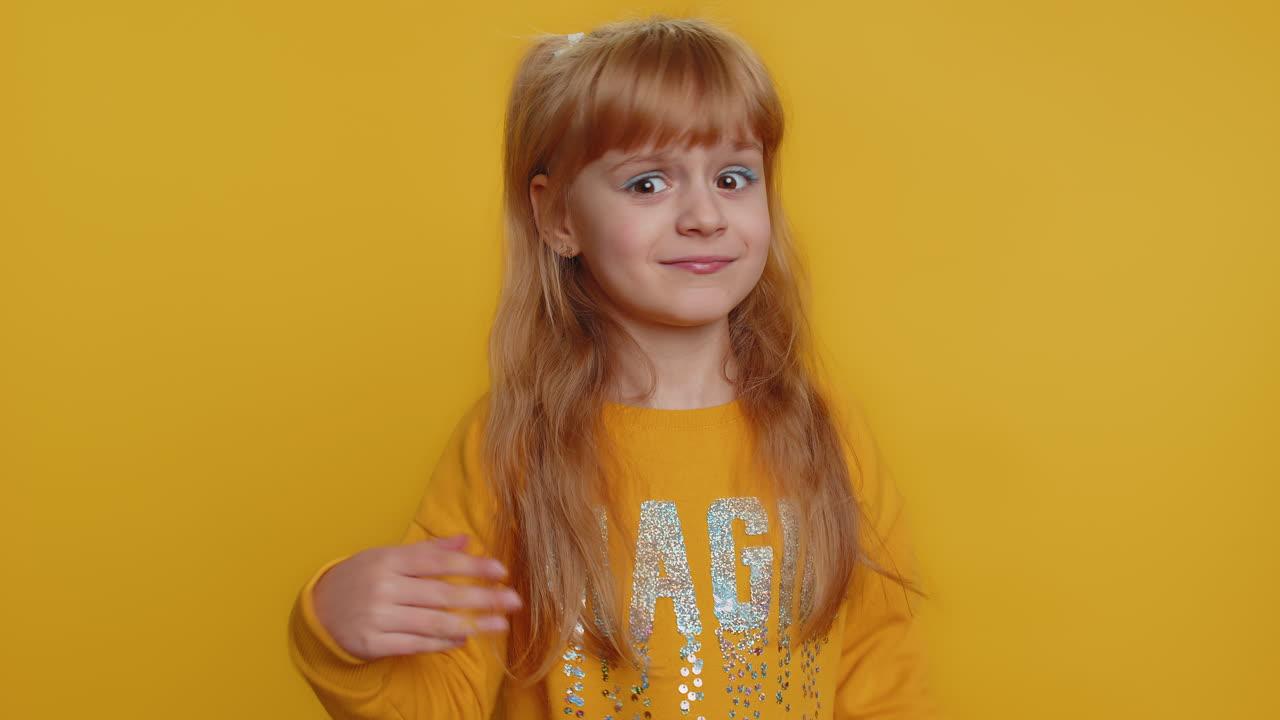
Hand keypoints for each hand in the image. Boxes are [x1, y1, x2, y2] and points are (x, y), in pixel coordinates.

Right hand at [311, 534, 521, 660]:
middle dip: (481, 598)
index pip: (438, 562)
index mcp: (388, 560)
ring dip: (472, 624)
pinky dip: (442, 641)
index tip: (501, 570)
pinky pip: (416, 644)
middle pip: (441, 593)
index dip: (471, 566)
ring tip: (499, 624)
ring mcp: (377, 617)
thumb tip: (466, 540)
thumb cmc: (362, 577)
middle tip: (513, 601)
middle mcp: (383, 587)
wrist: (318, 609)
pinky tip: (465, 637)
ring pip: (433, 622)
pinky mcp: (372, 644)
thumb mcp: (388, 556)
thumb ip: (427, 551)